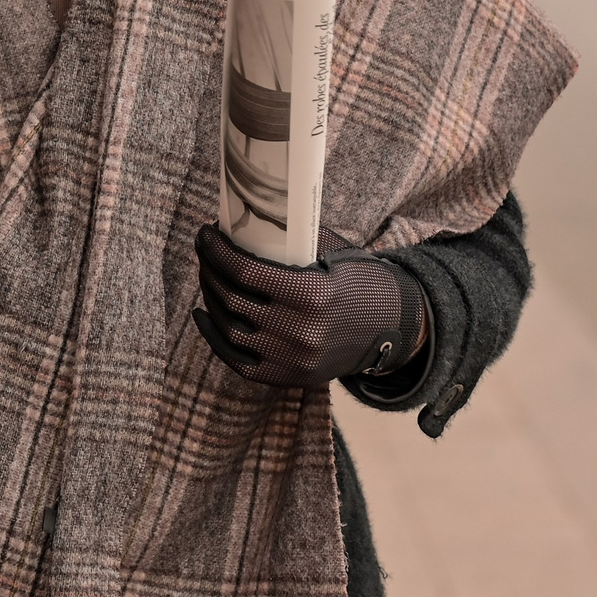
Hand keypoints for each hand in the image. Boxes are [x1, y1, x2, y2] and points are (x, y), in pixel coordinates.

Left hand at [192, 224, 426, 388]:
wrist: (393, 328)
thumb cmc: (360, 280)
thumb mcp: (333, 253)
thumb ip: (293, 241)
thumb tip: (245, 218)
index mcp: (312, 294)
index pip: (246, 272)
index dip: (217, 251)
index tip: (204, 233)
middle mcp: (300, 331)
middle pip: (233, 299)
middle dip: (210, 270)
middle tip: (204, 251)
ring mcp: (294, 360)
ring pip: (230, 330)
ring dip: (210, 299)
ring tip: (207, 276)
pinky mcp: (290, 378)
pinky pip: (238, 362)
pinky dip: (214, 337)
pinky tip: (204, 314)